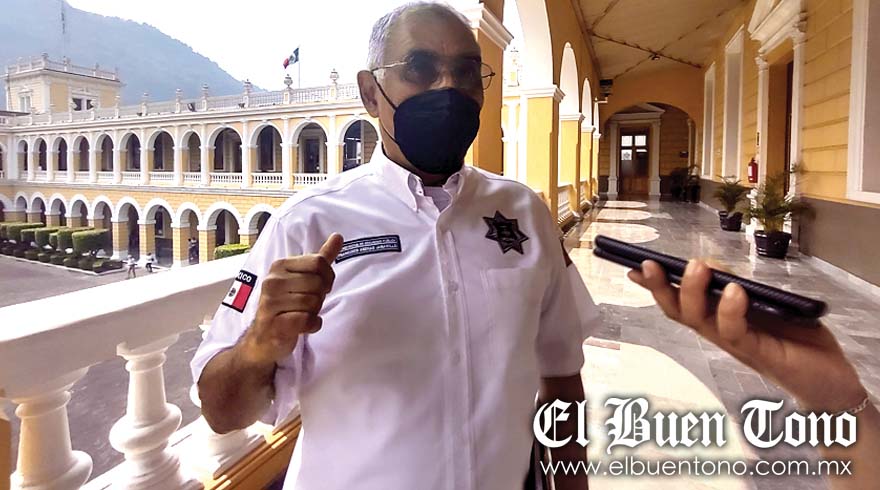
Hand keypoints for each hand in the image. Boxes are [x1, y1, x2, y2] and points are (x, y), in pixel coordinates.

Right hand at [242, 233, 343, 364]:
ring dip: (315, 312)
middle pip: (318, 283)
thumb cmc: (286, 305)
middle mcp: (272, 281)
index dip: (327, 276)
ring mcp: (271, 303)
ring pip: (314, 302)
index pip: (318, 262)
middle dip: (320, 296)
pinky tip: (304, 326)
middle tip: (309, 304)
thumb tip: (338, 236)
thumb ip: (321, 257)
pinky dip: (312, 325)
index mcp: (280, 266)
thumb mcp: (302, 277)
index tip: (321, 286)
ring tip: (302, 313)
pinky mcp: (275, 324)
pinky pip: (308, 320)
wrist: (263, 338)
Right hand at [628, 259, 866, 411]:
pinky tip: (734, 291)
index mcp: (718, 320)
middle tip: (650, 264)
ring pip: (698, 320)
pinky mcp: (758, 352)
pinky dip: (730, 310)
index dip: (655, 286)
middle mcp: (719, 333)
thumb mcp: (766, 304)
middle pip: (678, 311)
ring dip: (691, 292)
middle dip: (659, 287)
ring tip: (696, 267)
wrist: (829, 381)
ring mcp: (735, 343)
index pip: (679, 302)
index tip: (635, 267)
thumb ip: (741, 288)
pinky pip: (735, 331)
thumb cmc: (797, 341)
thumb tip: (715, 268)